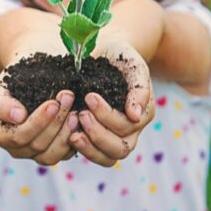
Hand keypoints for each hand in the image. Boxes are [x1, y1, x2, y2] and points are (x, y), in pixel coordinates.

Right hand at [0, 69, 77, 164]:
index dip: (37, 122)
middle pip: (38, 145)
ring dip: (66, 133)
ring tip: (76, 113)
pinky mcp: (55, 153)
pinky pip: (66, 154)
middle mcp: (18, 149)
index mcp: (2, 136)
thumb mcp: (4, 86)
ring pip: (52, 155)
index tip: (53, 104)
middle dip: (56, 122)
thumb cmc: (17, 80)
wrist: (33, 76)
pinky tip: (82, 122)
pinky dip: (75, 140)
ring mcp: (37, 153)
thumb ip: (2, 103)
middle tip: (69, 98)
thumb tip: (18, 117)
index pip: (19, 137)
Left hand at [69, 40, 154, 166]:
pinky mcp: (97, 139)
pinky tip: (67, 135)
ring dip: (89, 148)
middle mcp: (132, 130)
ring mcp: (115, 137)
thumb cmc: (120, 57)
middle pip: (119, 149)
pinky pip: (93, 155)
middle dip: (98, 134)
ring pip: (107, 158)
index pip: (127, 126)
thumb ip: (139, 87)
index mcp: (142, 113)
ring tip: (72, 132)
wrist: (106, 53)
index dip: (107, 115)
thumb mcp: (132, 64)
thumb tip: (136, 116)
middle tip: (80, 114)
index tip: (89, 96)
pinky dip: (81, 149)